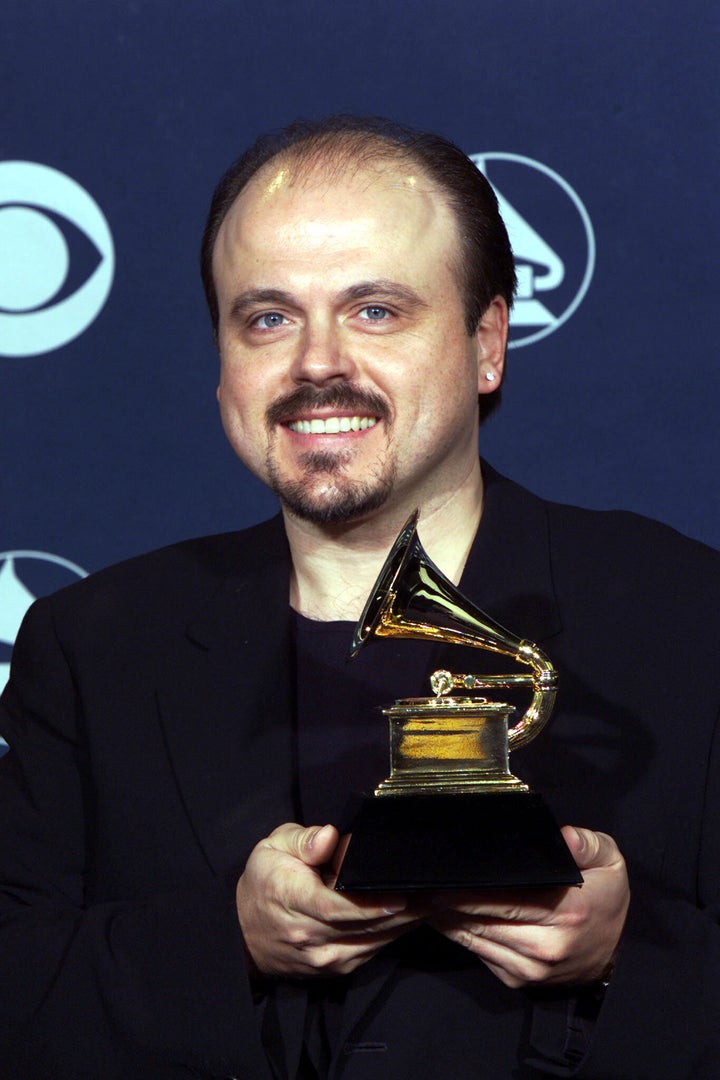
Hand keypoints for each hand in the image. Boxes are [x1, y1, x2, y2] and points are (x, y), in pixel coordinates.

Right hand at [236, 822, 421, 978]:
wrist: (244, 935)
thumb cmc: (264, 882)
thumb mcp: (273, 847)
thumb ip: (303, 840)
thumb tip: (329, 836)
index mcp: (291, 899)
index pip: (336, 906)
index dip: (370, 904)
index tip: (401, 896)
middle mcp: (309, 935)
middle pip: (364, 926)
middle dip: (404, 910)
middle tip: (438, 891)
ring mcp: (323, 958)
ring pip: (373, 942)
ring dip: (405, 923)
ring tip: (435, 901)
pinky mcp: (334, 969)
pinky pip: (371, 952)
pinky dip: (393, 934)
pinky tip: (411, 916)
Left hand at [427, 826, 629, 988]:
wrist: (616, 955)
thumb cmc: (605, 899)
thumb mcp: (609, 861)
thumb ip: (586, 844)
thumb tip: (564, 836)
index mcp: (566, 912)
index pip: (503, 899)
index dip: (467, 888)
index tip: (440, 873)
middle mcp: (545, 946)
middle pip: (480, 920)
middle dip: (446, 899)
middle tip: (420, 880)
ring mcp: (529, 969)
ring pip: (472, 938)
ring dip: (445, 917)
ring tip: (422, 894)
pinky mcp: (516, 981)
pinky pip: (477, 953)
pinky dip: (458, 933)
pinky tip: (444, 913)